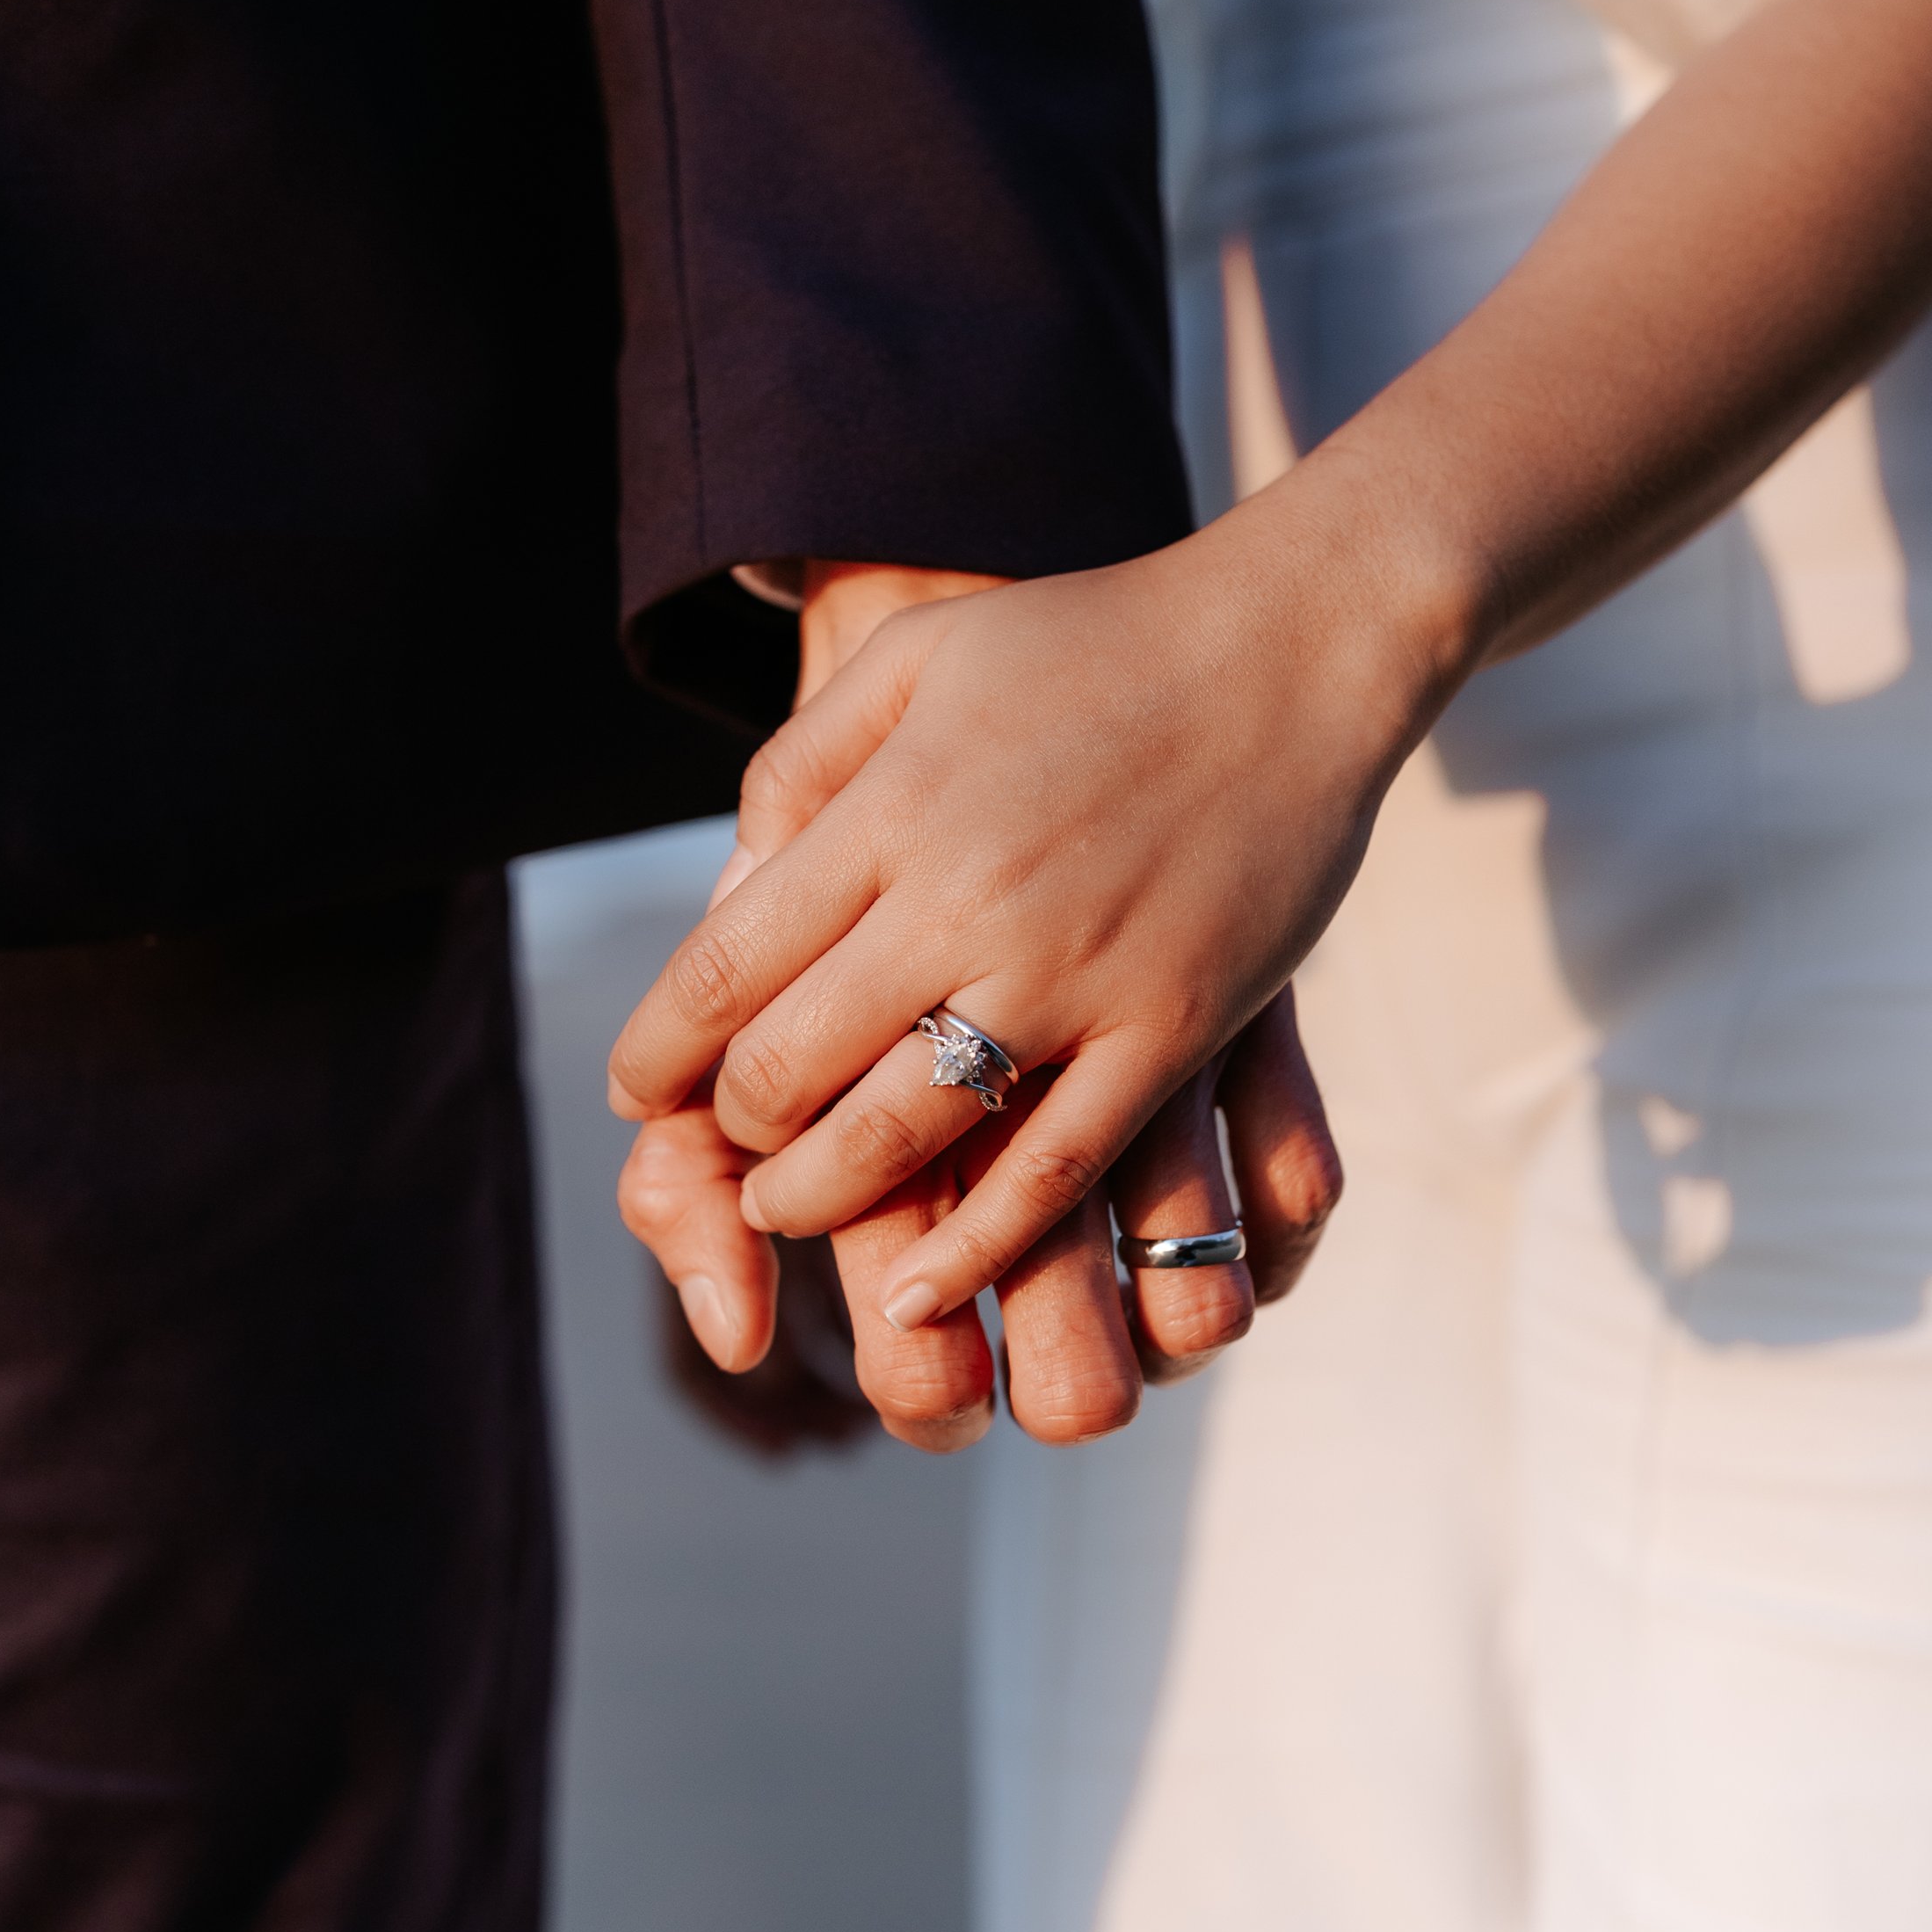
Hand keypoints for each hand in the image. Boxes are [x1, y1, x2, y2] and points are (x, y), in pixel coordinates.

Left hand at [611, 474, 1427, 1352]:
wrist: (1295, 645)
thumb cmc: (1093, 641)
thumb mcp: (919, 653)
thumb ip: (809, 758)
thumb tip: (730, 881)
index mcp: (892, 808)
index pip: (721, 968)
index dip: (656, 1050)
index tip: (636, 1088)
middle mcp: (964, 898)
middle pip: (788, 1066)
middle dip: (731, 1125)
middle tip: (729, 1140)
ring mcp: (1072, 975)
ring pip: (897, 1136)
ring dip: (812, 1196)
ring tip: (783, 1207)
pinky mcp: (1169, 1030)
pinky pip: (1051, 1173)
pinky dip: (970, 1249)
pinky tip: (915, 1290)